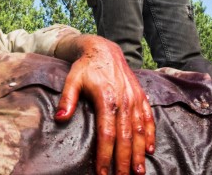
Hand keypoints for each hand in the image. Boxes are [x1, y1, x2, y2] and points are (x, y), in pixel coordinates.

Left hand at [55, 35, 154, 174]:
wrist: (104, 49)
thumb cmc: (86, 67)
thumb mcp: (72, 79)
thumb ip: (67, 99)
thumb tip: (60, 118)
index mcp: (106, 99)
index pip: (106, 134)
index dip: (105, 155)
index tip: (102, 172)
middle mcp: (124, 101)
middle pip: (125, 137)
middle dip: (124, 161)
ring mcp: (134, 99)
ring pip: (139, 131)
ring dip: (139, 153)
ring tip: (138, 171)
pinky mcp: (141, 97)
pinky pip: (148, 118)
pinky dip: (151, 135)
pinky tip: (150, 150)